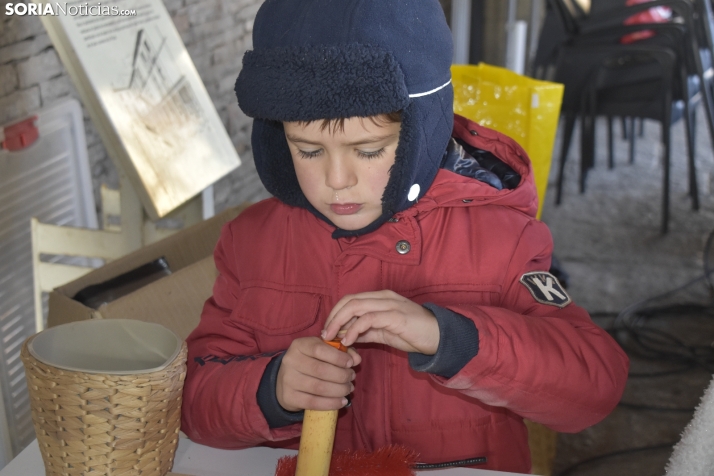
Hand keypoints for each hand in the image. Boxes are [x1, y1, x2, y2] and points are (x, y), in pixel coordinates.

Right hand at [276, 337, 360, 411]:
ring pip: (318, 388)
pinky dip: (331, 403)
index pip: (319, 349)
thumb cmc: (310, 361)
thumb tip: (356, 360)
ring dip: (339, 390)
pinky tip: (342, 402)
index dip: (338, 357)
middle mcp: (291, 360)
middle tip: (351, 378)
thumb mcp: (323, 350)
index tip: (351, 363)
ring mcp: (288, 380)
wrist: (286, 379)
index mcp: (299, 345)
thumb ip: (341, 351)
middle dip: (341, 376)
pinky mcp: (289, 397)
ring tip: (348, 389)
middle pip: (321, 370)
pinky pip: (313, 402)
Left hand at [322, 290, 439, 354]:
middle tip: (325, 335)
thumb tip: (346, 336)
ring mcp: (389, 304)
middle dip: (333, 317)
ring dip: (339, 322)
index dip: (335, 313)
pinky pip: (368, 319)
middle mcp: (383, 297)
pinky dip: (354, 329)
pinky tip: (348, 341)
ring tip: (332, 338)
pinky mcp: (395, 316)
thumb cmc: (413, 334)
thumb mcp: (385, 332)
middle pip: (349, 300)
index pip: (351, 299)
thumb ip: (367, 331)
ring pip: (356, 306)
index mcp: (380, 298)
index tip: (327, 330)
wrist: (439, 337)